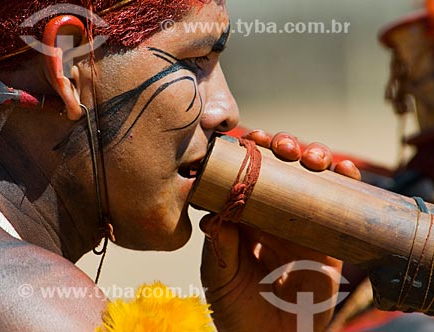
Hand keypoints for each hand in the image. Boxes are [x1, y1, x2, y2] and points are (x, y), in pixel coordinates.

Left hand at [200, 130, 359, 331]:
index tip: (251, 140)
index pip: (249, 172)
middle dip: (285, 146)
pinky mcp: (328, 238)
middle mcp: (274, 211)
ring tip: (312, 157)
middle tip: (282, 146)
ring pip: (312, 176)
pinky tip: (342, 169)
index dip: (252, 151)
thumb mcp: (219, 274)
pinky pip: (342, 202)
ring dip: (315, 156)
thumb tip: (214, 215)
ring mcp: (302, 221)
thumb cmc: (236, 306)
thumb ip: (218, 246)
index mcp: (245, 213)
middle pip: (283, 166)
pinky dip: (346, 180)